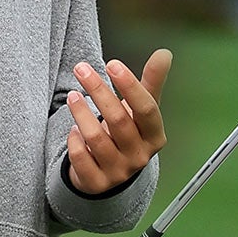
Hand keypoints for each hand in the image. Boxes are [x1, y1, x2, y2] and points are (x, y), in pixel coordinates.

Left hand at [64, 49, 169, 194]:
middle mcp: (139, 156)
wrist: (112, 171)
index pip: (147, 109)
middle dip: (98, 91)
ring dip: (81, 113)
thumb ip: (151, 82)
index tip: (112, 64)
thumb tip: (165, 53)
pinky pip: (81, 158)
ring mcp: (118, 172)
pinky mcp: (96, 183)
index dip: (130, 86)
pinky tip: (73, 129)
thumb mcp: (141, 110)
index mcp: (155, 136)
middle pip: (118, 120)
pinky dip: (74, 141)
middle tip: (81, 68)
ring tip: (72, 96)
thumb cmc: (128, 132)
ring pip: (96, 138)